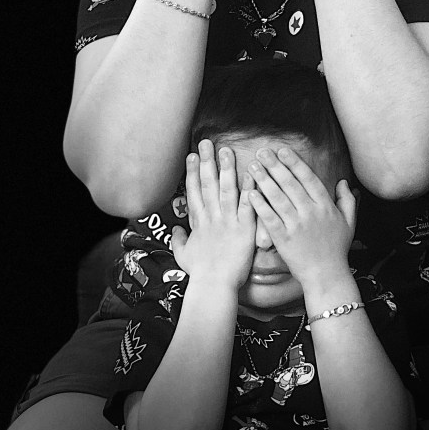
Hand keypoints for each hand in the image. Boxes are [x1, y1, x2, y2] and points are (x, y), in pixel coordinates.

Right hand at [171, 141, 255, 291]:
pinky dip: (250, 188)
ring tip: (226, 150)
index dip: (192, 173)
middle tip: (206, 143)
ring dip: (226, 168)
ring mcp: (228, 221)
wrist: (213, 286)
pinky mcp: (244, 229)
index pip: (193, 192)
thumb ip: (179, 240)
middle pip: (207, 184)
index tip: (191, 156)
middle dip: (206, 162)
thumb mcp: (183, 256)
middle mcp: (211, 218)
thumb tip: (176, 231)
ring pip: (226, 189)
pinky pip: (248, 205)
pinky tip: (252, 173)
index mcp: (198, 223)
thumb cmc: (199, 274)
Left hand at [247, 147, 356, 288]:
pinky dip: (260, 205)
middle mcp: (311, 213)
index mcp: (325, 207)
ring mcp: (296, 226)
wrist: (326, 276)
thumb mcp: (349, 223)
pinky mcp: (284, 239)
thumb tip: (343, 182)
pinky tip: (250, 193)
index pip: (309, 178)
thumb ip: (348, 201)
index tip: (283, 150)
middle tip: (263, 151)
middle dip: (275, 165)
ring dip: (265, 180)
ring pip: (278, 198)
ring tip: (254, 166)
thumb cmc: (336, 250)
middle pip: (291, 184)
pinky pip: (269, 218)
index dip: (295, 163)